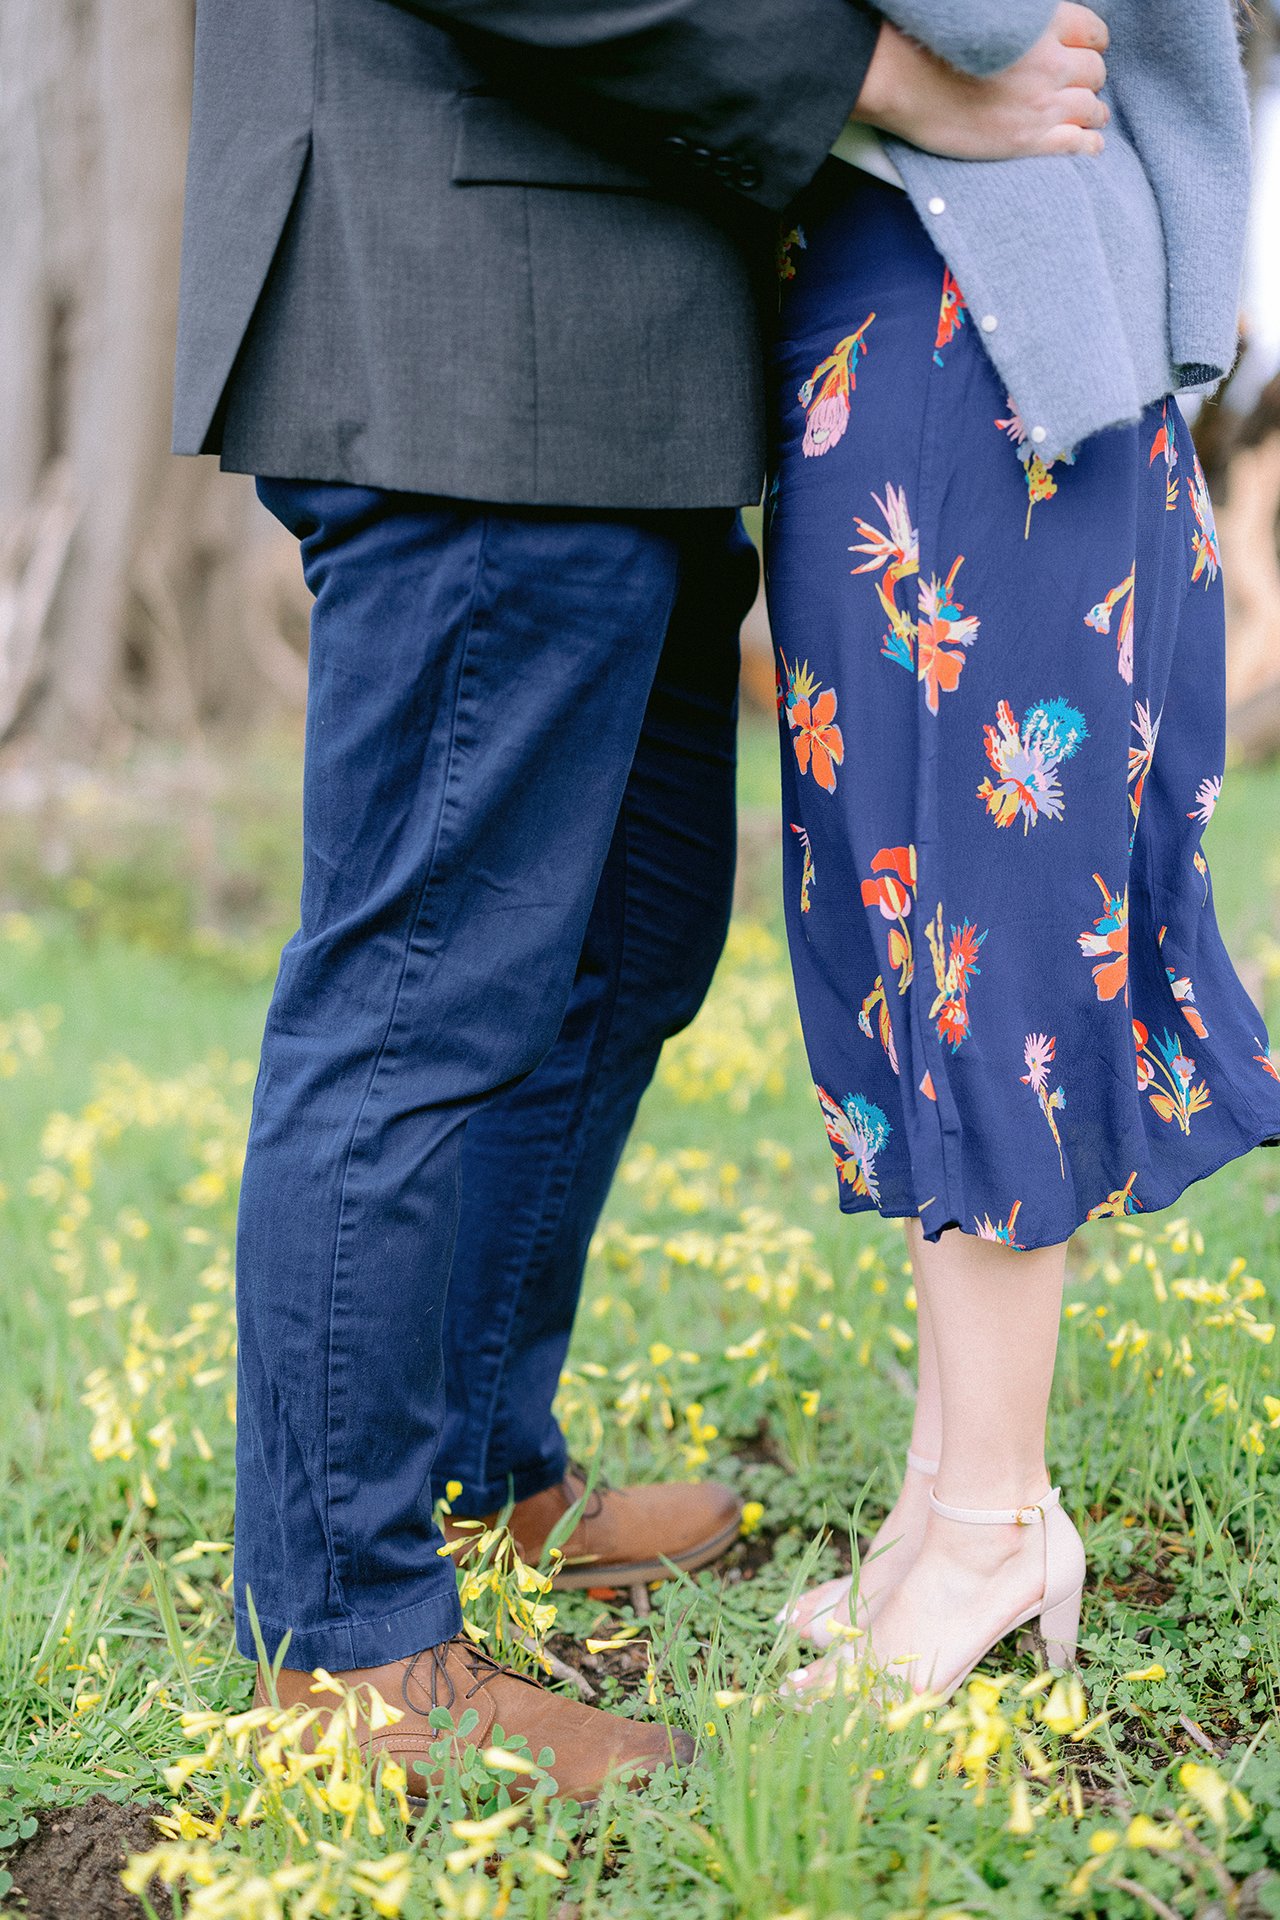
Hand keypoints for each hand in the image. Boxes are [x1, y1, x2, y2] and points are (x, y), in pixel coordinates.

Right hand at [853, 4, 1110, 160]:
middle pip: (1093, 70)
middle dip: (1088, 76)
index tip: (1085, 50)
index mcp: (1043, 26)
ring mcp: (1040, 105)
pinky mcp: (1027, 140)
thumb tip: (1040, 31)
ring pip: (1090, 106)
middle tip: (1079, 83)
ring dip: (1093, 109)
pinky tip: (1091, 142)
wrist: (904, 81)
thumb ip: (1023, 23)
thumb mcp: (989, 14)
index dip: (1090, 42)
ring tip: (1090, 113)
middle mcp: (1049, 64)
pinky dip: (1089, 142)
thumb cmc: (934, 43)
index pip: (1091, 31)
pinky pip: (1075, 143)